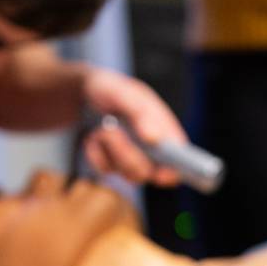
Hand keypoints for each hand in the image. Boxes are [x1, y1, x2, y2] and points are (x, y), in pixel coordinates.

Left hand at [80, 66, 186, 186]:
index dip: (172, 173)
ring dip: (111, 149)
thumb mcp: (126, 93)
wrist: (87, 93)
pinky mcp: (111, 166)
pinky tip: (95, 135)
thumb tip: (155, 139)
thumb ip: (141, 114)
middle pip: (147, 172)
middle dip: (127, 154)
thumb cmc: (114, 92)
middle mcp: (154, 154)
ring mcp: (132, 162)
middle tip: (111, 130)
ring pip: (126, 174)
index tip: (161, 174)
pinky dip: (96, 151)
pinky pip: (104, 169)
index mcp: (167, 134)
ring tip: (104, 127)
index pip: (179, 164)